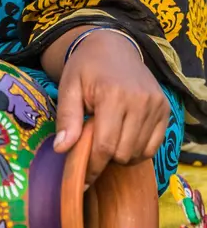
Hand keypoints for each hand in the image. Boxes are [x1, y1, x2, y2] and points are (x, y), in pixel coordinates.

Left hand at [53, 30, 169, 185]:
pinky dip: (136, 150)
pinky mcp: (164, 109)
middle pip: (122, 152)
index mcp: (113, 95)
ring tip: (106, 137)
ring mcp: (156, 105)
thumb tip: (62, 150)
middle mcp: (139, 101)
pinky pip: (152, 146)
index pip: (105, 146)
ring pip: (138, 153)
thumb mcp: (68, 88)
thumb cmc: (85, 68)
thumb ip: (66, 119)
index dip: (91, 166)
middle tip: (91, 145)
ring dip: (120, 154)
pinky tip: (122, 137)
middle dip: (104, 158)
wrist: (112, 47)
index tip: (80, 179)